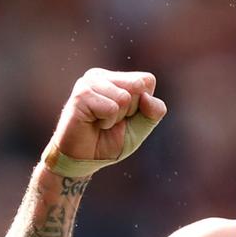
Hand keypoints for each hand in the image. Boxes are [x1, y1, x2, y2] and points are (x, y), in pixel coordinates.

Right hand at [46, 68, 166, 171]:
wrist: (84, 160)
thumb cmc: (109, 142)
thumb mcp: (140, 128)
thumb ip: (153, 112)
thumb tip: (147, 96)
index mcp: (116, 79)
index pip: (147, 81)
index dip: (143, 105)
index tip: (125, 117)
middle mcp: (101, 76)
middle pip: (138, 86)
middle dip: (131, 111)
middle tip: (112, 121)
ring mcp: (89, 82)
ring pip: (124, 97)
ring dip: (117, 119)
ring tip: (101, 123)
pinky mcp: (81, 95)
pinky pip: (111, 108)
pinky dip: (107, 122)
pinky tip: (94, 124)